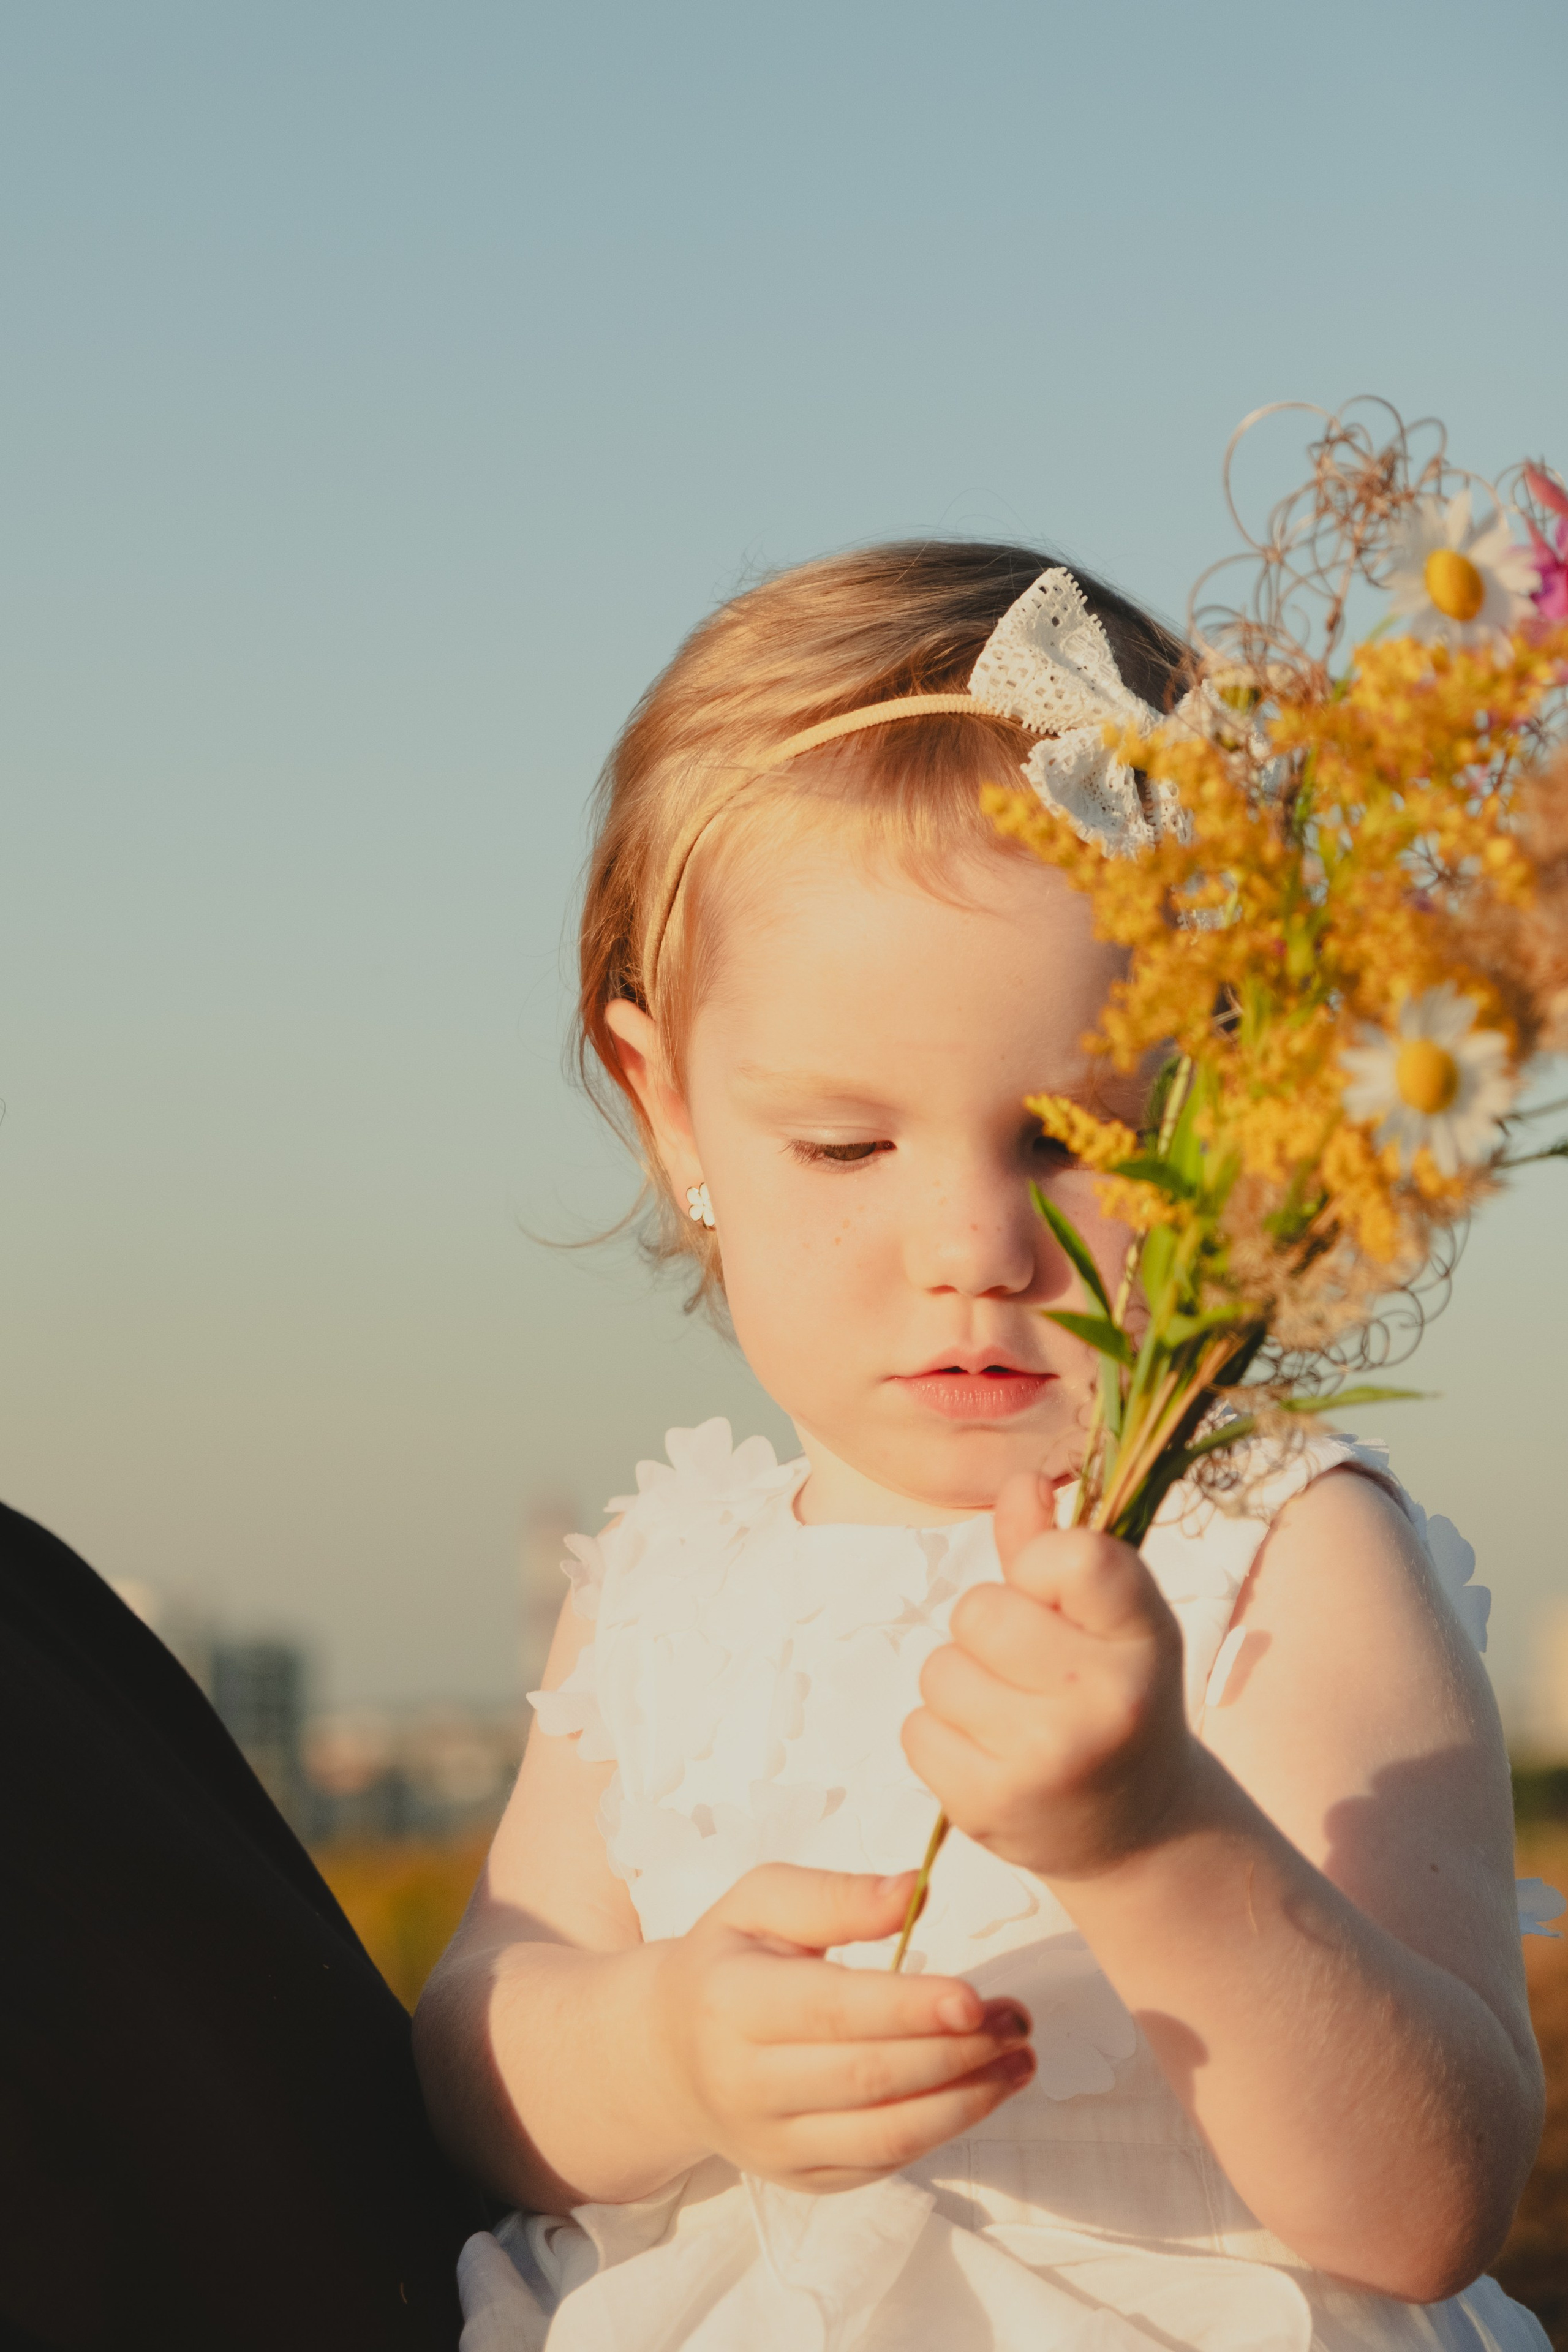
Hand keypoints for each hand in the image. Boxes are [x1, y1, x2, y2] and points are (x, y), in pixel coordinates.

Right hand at [646, 1864, 1034, 2192]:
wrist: (669, 2054)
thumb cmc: (729, 1961)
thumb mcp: (760, 1901)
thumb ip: (835, 1893)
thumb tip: (913, 1891)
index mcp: (729, 2003)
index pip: (830, 2010)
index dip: (907, 2008)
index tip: (974, 1996)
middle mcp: (744, 2084)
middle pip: (868, 2077)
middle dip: (956, 2052)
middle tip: (1015, 2018)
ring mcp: (771, 2143)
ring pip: (885, 2136)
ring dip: (967, 2100)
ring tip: (1019, 2058)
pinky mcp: (800, 2178)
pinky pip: (882, 2165)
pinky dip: (942, 2130)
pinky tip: (983, 2089)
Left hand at [902, 1469, 1193, 1880]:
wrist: (1140, 1833)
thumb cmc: (1115, 1699)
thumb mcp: (1112, 1622)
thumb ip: (1056, 1551)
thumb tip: (1021, 1482)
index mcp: (1144, 1637)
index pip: (1073, 1555)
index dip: (1040, 1564)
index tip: (1054, 1596)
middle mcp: (1105, 1699)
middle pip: (979, 1611)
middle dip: (988, 1630)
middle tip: (1030, 1670)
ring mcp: (1046, 1759)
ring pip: (940, 1669)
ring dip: (962, 1685)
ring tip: (1013, 1718)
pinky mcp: (990, 1807)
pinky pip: (917, 1730)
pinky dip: (940, 1738)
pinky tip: (990, 1757)